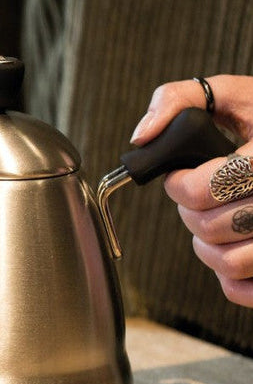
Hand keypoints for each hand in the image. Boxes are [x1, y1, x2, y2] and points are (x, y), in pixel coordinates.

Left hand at [130, 75, 252, 306]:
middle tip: (197, 198)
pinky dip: (229, 278)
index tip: (180, 176)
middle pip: (213, 226)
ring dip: (206, 246)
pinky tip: (229, 249)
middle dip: (191, 214)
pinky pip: (246, 289)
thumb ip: (178, 99)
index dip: (178, 185)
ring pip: (231, 262)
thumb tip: (141, 136)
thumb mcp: (230, 93)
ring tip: (212, 222)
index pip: (202, 189)